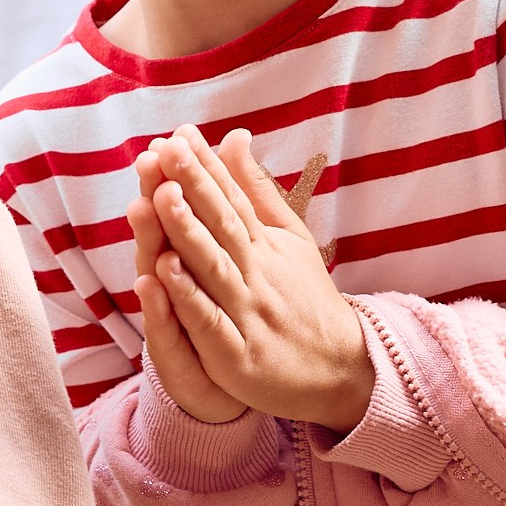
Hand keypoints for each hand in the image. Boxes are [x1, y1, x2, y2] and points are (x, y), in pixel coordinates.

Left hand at [137, 126, 373, 431]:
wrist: (344, 370)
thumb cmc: (304, 298)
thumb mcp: (287, 238)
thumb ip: (255, 190)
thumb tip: (234, 135)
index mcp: (264, 244)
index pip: (232, 199)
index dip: (206, 167)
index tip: (180, 134)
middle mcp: (256, 273)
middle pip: (222, 225)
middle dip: (193, 186)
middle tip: (167, 149)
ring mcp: (248, 313)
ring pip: (213, 268)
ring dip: (187, 233)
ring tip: (161, 197)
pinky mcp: (237, 355)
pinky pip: (209, 323)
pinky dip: (188, 298)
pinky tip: (162, 272)